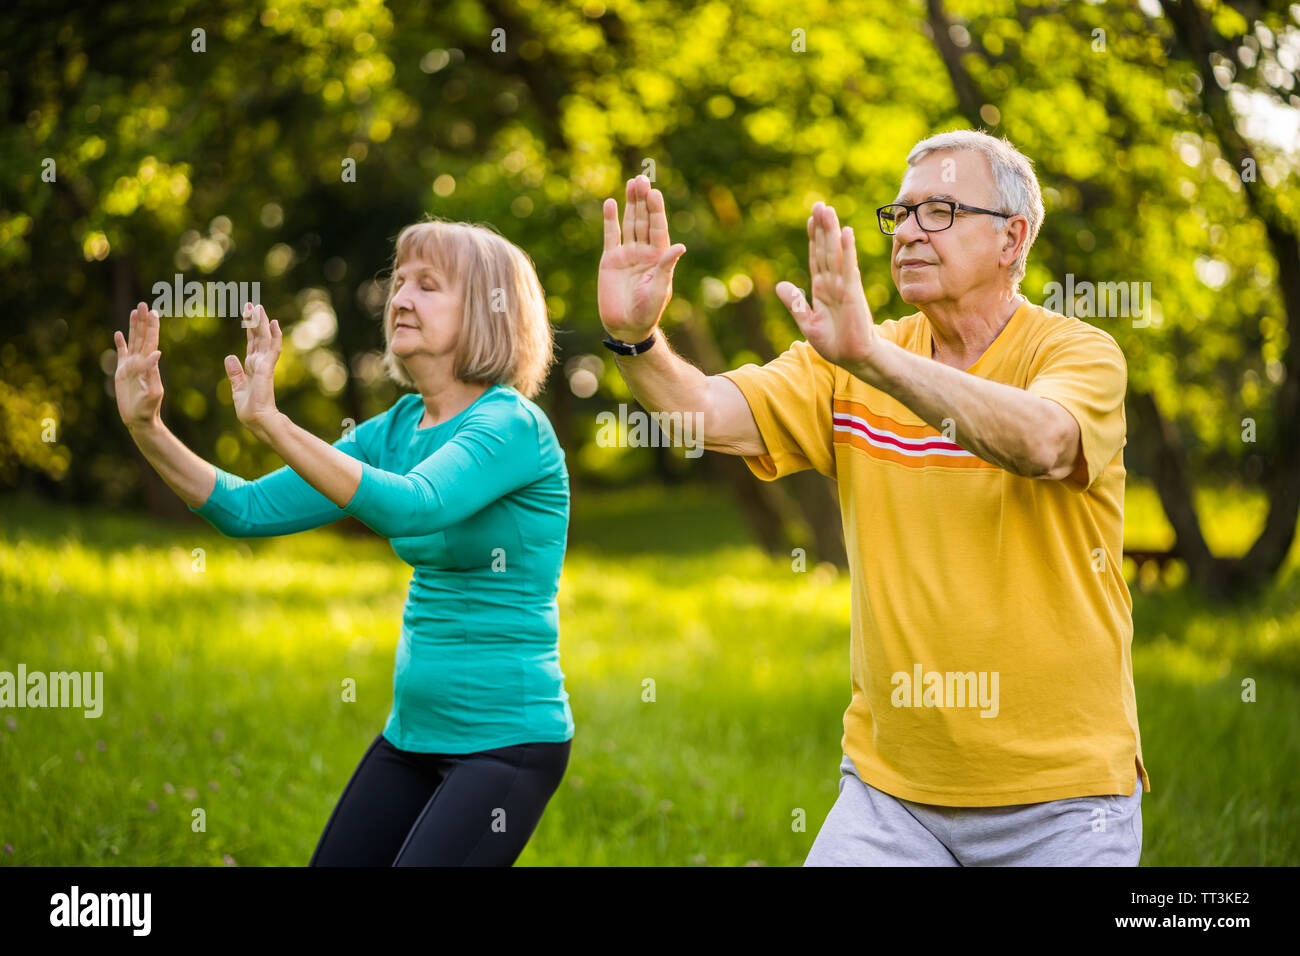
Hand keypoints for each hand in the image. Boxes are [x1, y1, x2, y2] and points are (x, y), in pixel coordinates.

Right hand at [113, 302, 163, 430]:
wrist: (139, 418)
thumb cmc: (148, 408)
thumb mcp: (153, 391)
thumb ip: (153, 372)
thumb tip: (157, 353)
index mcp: (149, 364)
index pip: (151, 341)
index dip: (152, 326)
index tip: (153, 312)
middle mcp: (141, 361)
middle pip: (142, 336)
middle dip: (143, 320)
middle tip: (143, 304)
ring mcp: (132, 365)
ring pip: (133, 341)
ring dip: (133, 326)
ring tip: (134, 311)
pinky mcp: (122, 371)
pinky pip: (121, 353)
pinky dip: (120, 343)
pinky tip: (119, 333)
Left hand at [226, 303, 281, 434]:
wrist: (256, 419)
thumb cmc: (248, 409)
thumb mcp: (236, 387)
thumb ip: (234, 372)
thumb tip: (229, 356)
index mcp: (252, 367)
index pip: (251, 343)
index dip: (249, 329)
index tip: (247, 315)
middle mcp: (260, 363)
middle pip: (257, 337)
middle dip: (254, 321)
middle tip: (251, 304)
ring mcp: (265, 364)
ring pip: (264, 338)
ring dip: (262, 322)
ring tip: (258, 306)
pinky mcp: (267, 367)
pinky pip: (272, 348)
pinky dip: (274, 335)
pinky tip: (273, 323)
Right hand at [598, 174, 686, 342]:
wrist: (625, 326)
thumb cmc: (647, 311)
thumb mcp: (658, 289)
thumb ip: (666, 267)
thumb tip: (680, 246)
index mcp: (659, 257)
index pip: (658, 228)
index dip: (656, 210)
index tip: (655, 193)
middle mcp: (644, 252)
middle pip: (644, 220)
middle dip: (643, 200)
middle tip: (642, 179)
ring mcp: (627, 254)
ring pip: (629, 223)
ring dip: (630, 203)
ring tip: (632, 182)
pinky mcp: (610, 260)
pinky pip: (611, 235)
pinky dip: (610, 219)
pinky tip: (611, 203)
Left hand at [776, 202, 881, 376]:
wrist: (853, 358)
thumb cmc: (834, 342)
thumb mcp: (807, 322)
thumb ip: (796, 303)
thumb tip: (779, 286)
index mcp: (822, 289)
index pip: (816, 258)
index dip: (813, 238)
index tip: (810, 218)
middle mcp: (833, 283)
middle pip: (825, 249)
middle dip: (822, 227)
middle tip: (819, 204)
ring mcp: (844, 285)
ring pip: (835, 253)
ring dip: (831, 231)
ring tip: (828, 210)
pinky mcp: (853, 292)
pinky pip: (849, 267)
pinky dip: (847, 250)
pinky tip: (846, 232)